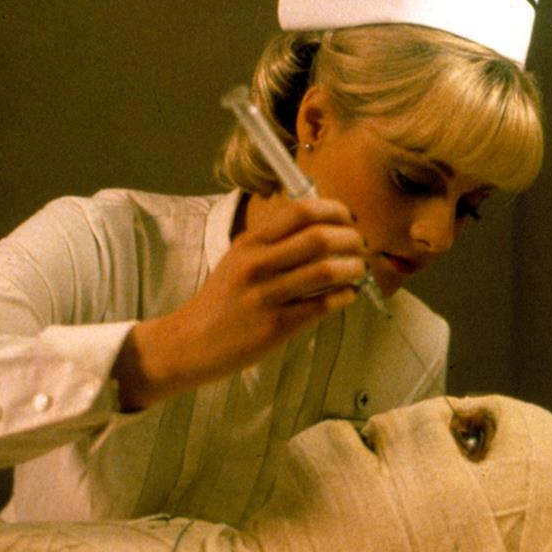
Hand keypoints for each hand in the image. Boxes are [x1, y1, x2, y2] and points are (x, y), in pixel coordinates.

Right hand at [113, 197, 364, 408]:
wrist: (192, 341)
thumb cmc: (224, 299)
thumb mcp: (239, 258)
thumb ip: (274, 242)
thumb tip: (325, 227)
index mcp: (251, 242)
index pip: (300, 211)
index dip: (334, 210)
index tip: (348, 218)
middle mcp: (257, 264)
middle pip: (319, 238)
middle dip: (351, 239)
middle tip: (360, 245)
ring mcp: (266, 296)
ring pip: (326, 271)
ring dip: (354, 267)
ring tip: (359, 269)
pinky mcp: (275, 326)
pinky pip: (322, 305)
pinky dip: (345, 296)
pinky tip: (348, 294)